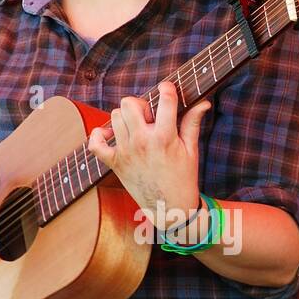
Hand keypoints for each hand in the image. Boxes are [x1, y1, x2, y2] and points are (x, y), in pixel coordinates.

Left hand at [87, 80, 211, 230]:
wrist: (170, 209)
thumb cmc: (184, 178)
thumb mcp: (191, 150)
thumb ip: (193, 122)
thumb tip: (204, 102)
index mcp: (164, 137)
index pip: (164, 99)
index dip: (167, 89)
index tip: (168, 90)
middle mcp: (142, 142)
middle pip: (128, 103)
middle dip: (139, 104)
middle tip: (149, 117)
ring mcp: (125, 152)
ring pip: (113, 117)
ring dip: (124, 117)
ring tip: (136, 128)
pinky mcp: (114, 163)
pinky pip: (95, 144)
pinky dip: (98, 136)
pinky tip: (110, 135)